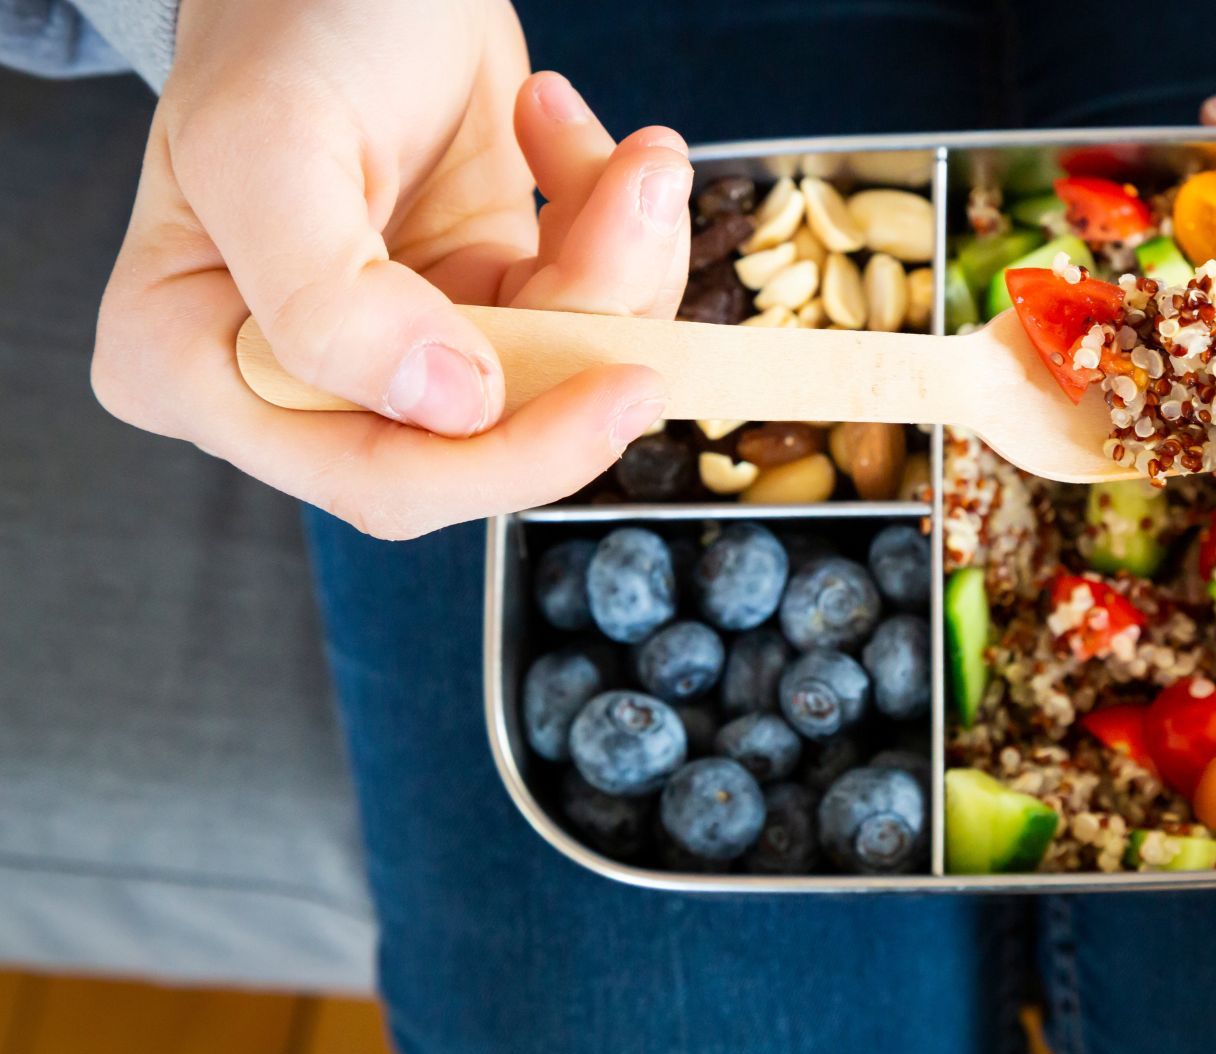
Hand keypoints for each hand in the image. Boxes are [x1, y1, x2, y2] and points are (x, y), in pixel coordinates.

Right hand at [93, 0, 691, 538]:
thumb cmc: (284, 22)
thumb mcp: (272, 143)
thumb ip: (329, 301)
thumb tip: (452, 407)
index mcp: (199, 369)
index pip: (376, 476)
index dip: (512, 455)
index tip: (618, 377)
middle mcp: (300, 382)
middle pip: (492, 439)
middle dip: (594, 329)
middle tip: (646, 210)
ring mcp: (406, 347)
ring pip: (563, 373)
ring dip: (625, 260)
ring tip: (632, 154)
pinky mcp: (487, 303)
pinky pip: (587, 311)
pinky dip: (617, 225)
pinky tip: (562, 127)